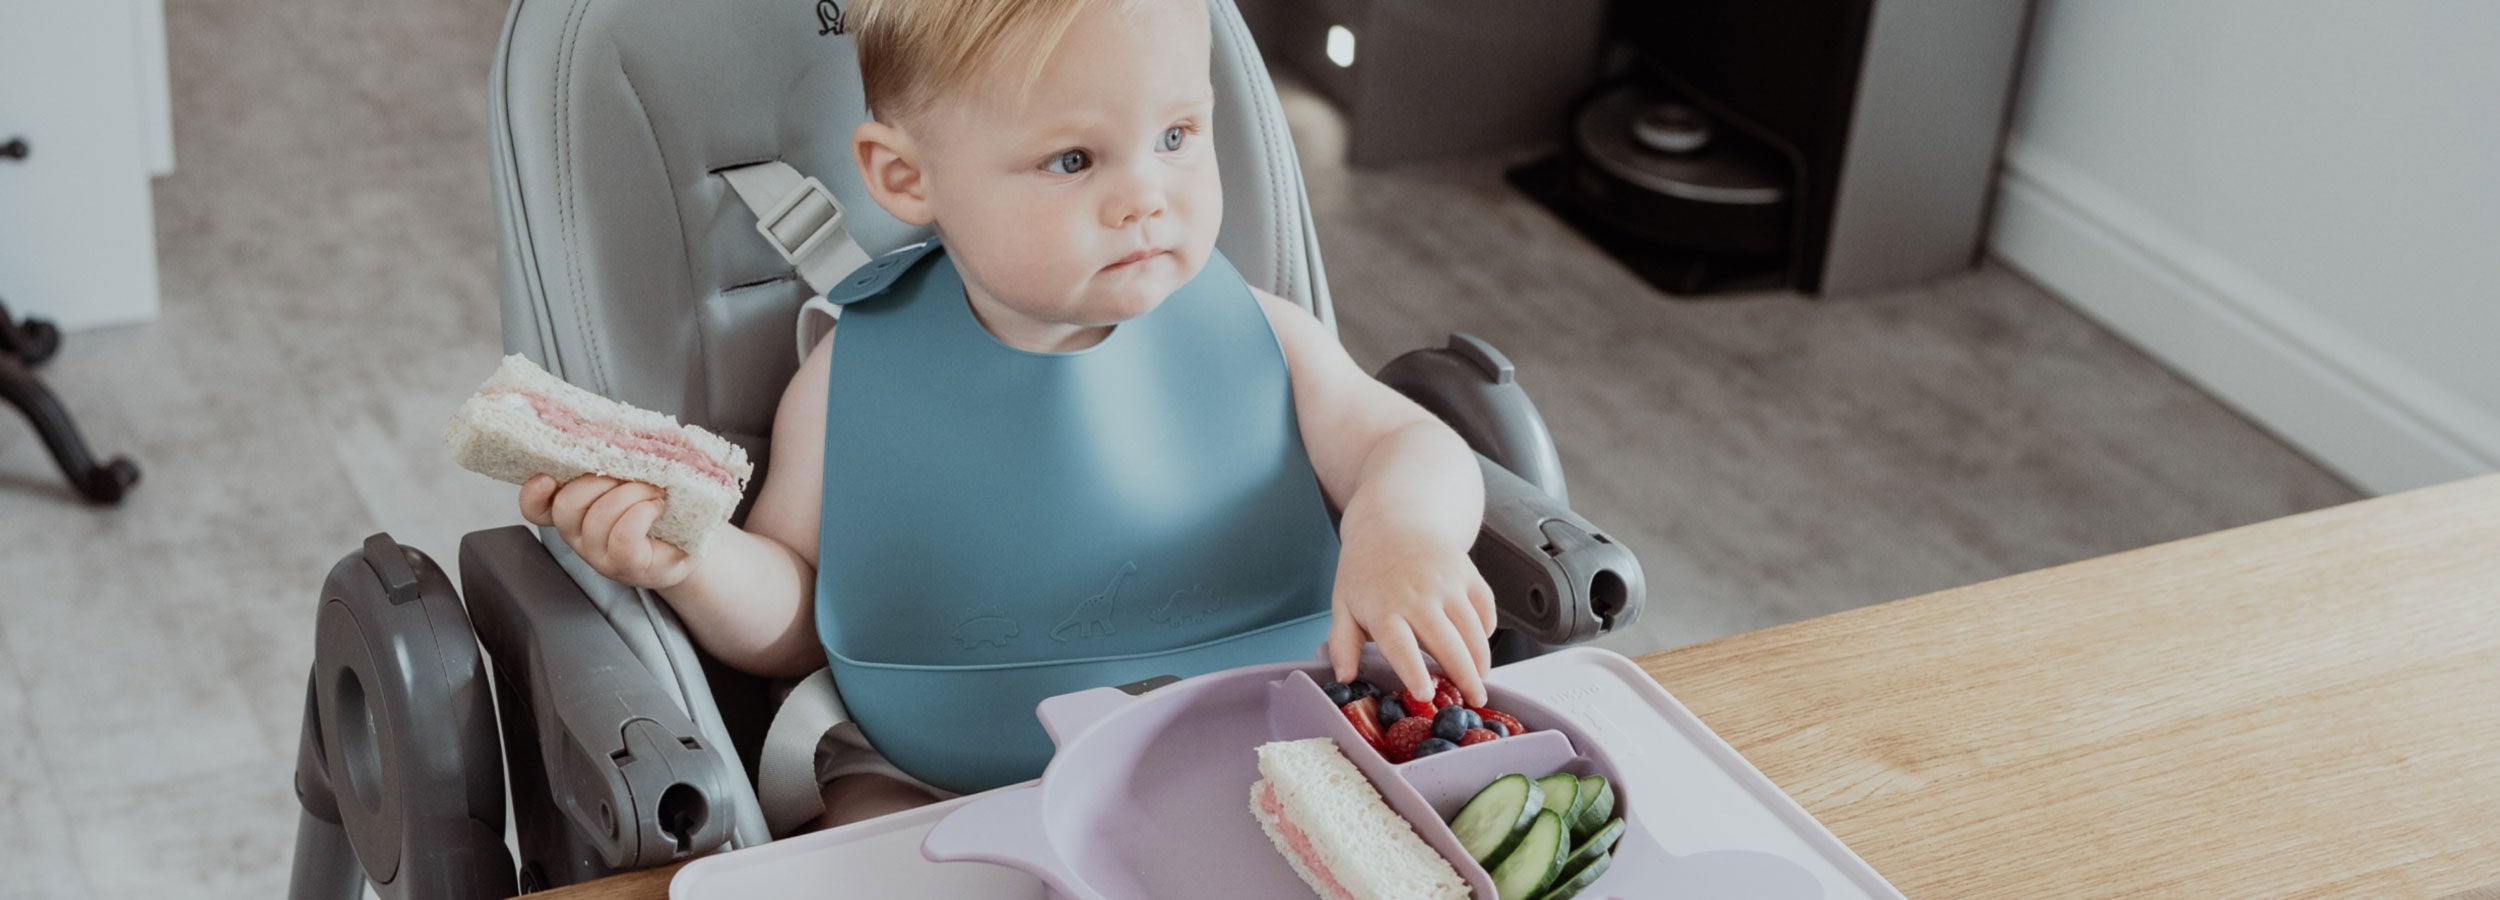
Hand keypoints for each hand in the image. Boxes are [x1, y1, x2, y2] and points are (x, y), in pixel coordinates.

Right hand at [518, 474, 697, 589]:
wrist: (695, 543)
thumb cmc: (665, 505)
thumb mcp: (638, 475)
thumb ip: (618, 457)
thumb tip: (615, 428)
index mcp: (577, 511)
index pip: (537, 508)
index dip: (533, 494)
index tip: (546, 477)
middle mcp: (581, 535)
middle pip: (566, 505)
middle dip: (599, 482)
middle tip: (635, 476)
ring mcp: (601, 554)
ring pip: (598, 517)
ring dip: (632, 493)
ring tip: (655, 492)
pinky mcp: (627, 565)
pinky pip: (624, 535)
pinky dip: (642, 512)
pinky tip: (657, 508)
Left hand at [1325, 523, 1496, 708]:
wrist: (1392, 520)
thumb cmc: (1366, 569)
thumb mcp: (1343, 604)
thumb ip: (1342, 644)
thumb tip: (1344, 678)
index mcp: (1384, 608)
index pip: (1400, 646)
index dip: (1413, 671)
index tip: (1425, 694)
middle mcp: (1418, 595)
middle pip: (1447, 643)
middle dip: (1464, 677)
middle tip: (1474, 701)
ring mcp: (1447, 582)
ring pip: (1473, 629)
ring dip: (1481, 660)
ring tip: (1480, 682)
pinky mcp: (1468, 573)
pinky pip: (1485, 608)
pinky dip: (1487, 630)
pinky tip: (1480, 647)